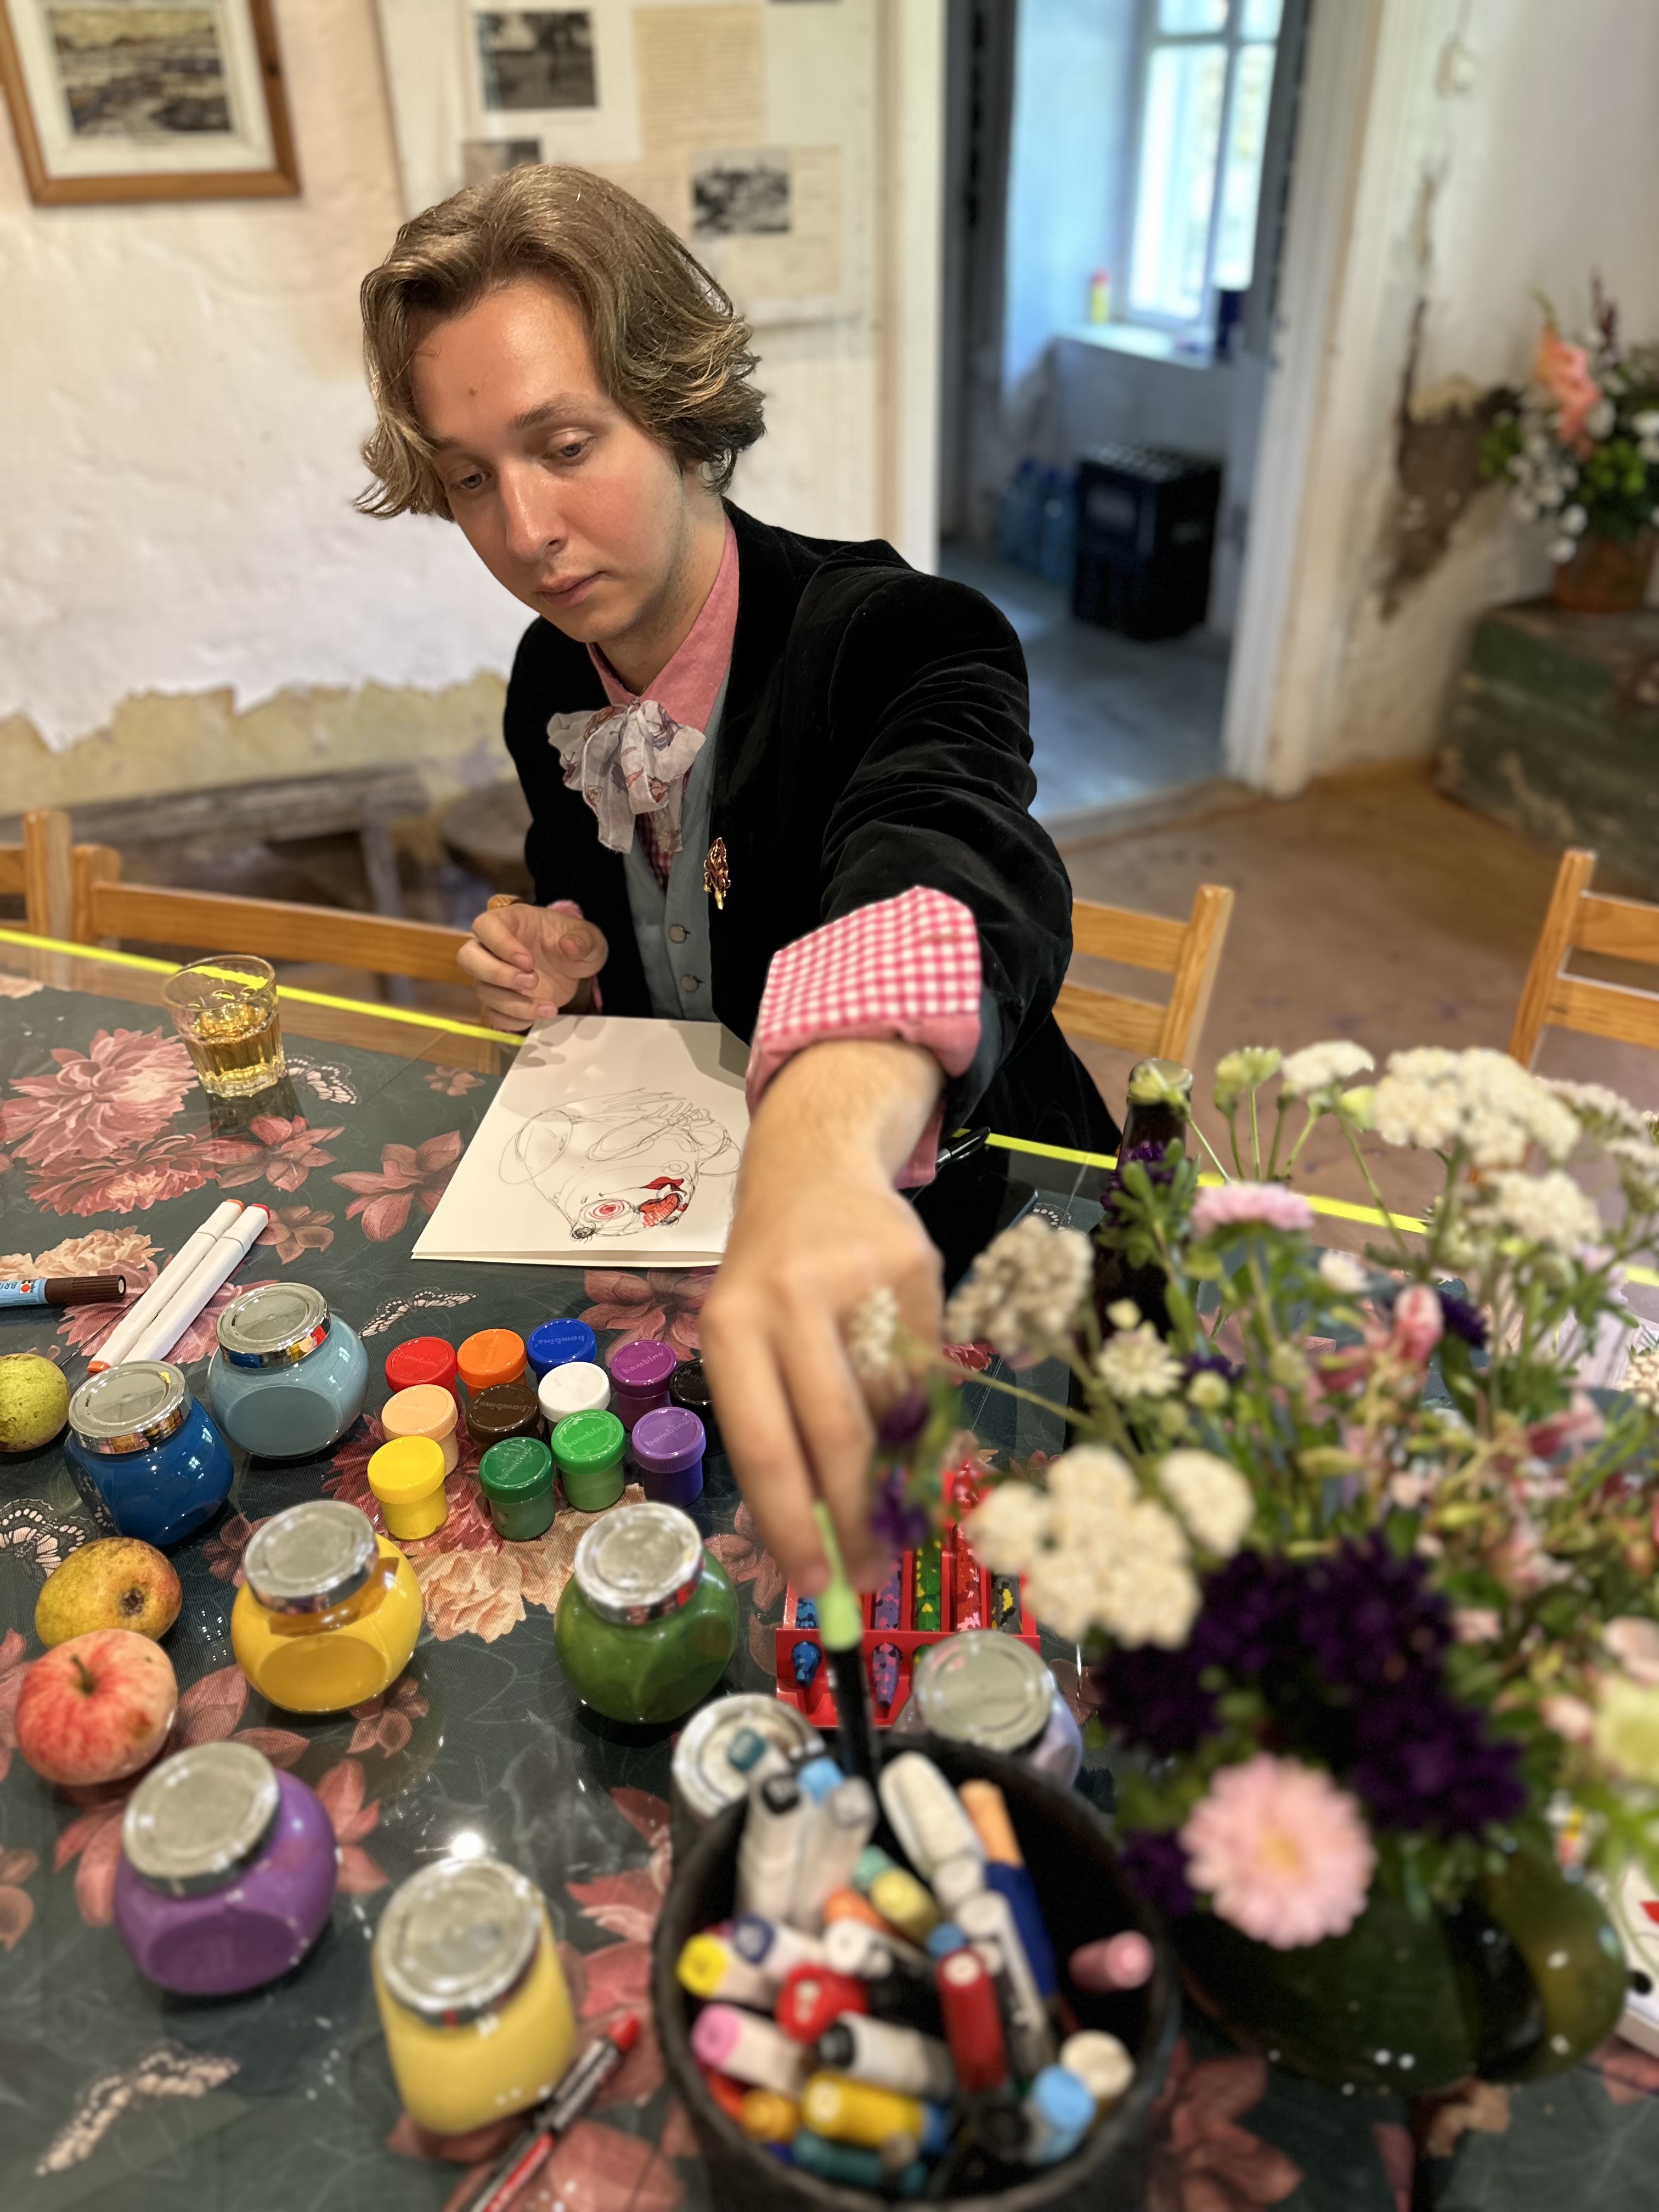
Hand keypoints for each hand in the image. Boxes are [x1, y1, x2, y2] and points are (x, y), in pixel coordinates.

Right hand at [458, 902, 607, 1030]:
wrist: (574, 968)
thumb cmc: (574, 944)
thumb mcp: (590, 938)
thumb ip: (584, 939)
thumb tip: (569, 945)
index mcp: (510, 921)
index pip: (486, 926)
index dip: (501, 944)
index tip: (528, 961)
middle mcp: (492, 948)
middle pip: (468, 958)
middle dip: (497, 974)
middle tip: (532, 982)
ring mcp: (492, 976)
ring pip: (483, 991)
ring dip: (514, 1004)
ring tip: (550, 1007)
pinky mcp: (500, 1000)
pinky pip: (493, 1014)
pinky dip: (514, 1020)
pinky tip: (540, 1015)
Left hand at [700, 1039, 943, 1595]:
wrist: (814, 1171)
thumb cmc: (773, 1283)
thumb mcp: (747, 1342)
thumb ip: (779, 1429)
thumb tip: (821, 1544)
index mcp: (729, 1326)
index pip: (765, 1447)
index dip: (793, 1523)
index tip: (816, 1584)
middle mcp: (786, 1298)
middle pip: (835, 1434)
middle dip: (858, 1515)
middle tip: (873, 1571)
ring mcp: (856, 1278)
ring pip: (892, 1405)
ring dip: (895, 1466)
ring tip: (892, 1493)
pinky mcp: (915, 1264)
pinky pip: (930, 1366)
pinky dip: (923, 1403)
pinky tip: (907, 1399)